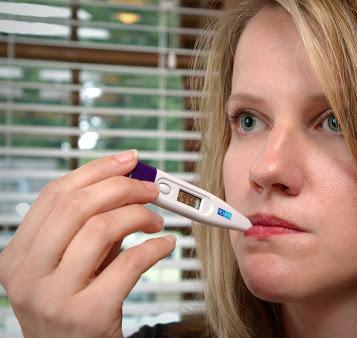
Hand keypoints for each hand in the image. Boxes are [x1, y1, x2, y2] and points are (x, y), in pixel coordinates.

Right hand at [0, 150, 174, 337]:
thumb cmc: (76, 307)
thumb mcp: (70, 266)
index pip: (55, 195)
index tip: (129, 160)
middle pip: (76, 206)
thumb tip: (129, 182)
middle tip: (152, 188)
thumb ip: (89, 228)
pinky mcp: (88, 314)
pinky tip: (166, 245)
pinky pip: (131, 263)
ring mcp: (55, 296)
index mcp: (19, 256)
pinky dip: (156, 247)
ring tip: (157, 222)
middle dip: (122, 187)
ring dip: (140, 215)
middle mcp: (29, 274)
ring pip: (101, 228)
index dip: (97, 170)